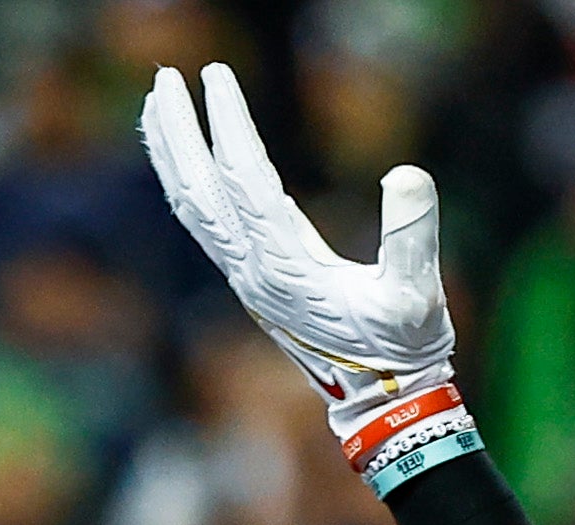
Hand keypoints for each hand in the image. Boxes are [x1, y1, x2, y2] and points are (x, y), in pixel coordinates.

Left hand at [140, 63, 452, 445]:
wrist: (383, 401)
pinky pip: (204, 224)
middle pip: (199, 188)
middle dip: (177, 131)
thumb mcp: (417, 296)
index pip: (245, 178)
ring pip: (192, 206)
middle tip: (163, 76)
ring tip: (157, 103)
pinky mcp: (251, 280)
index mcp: (286, 264)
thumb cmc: (402, 350)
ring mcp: (247, 277)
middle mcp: (253, 269)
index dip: (228, 124)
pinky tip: (184, 160)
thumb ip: (413, 236)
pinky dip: (186, 183)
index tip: (216, 74)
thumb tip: (407, 174)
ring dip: (171, 153)